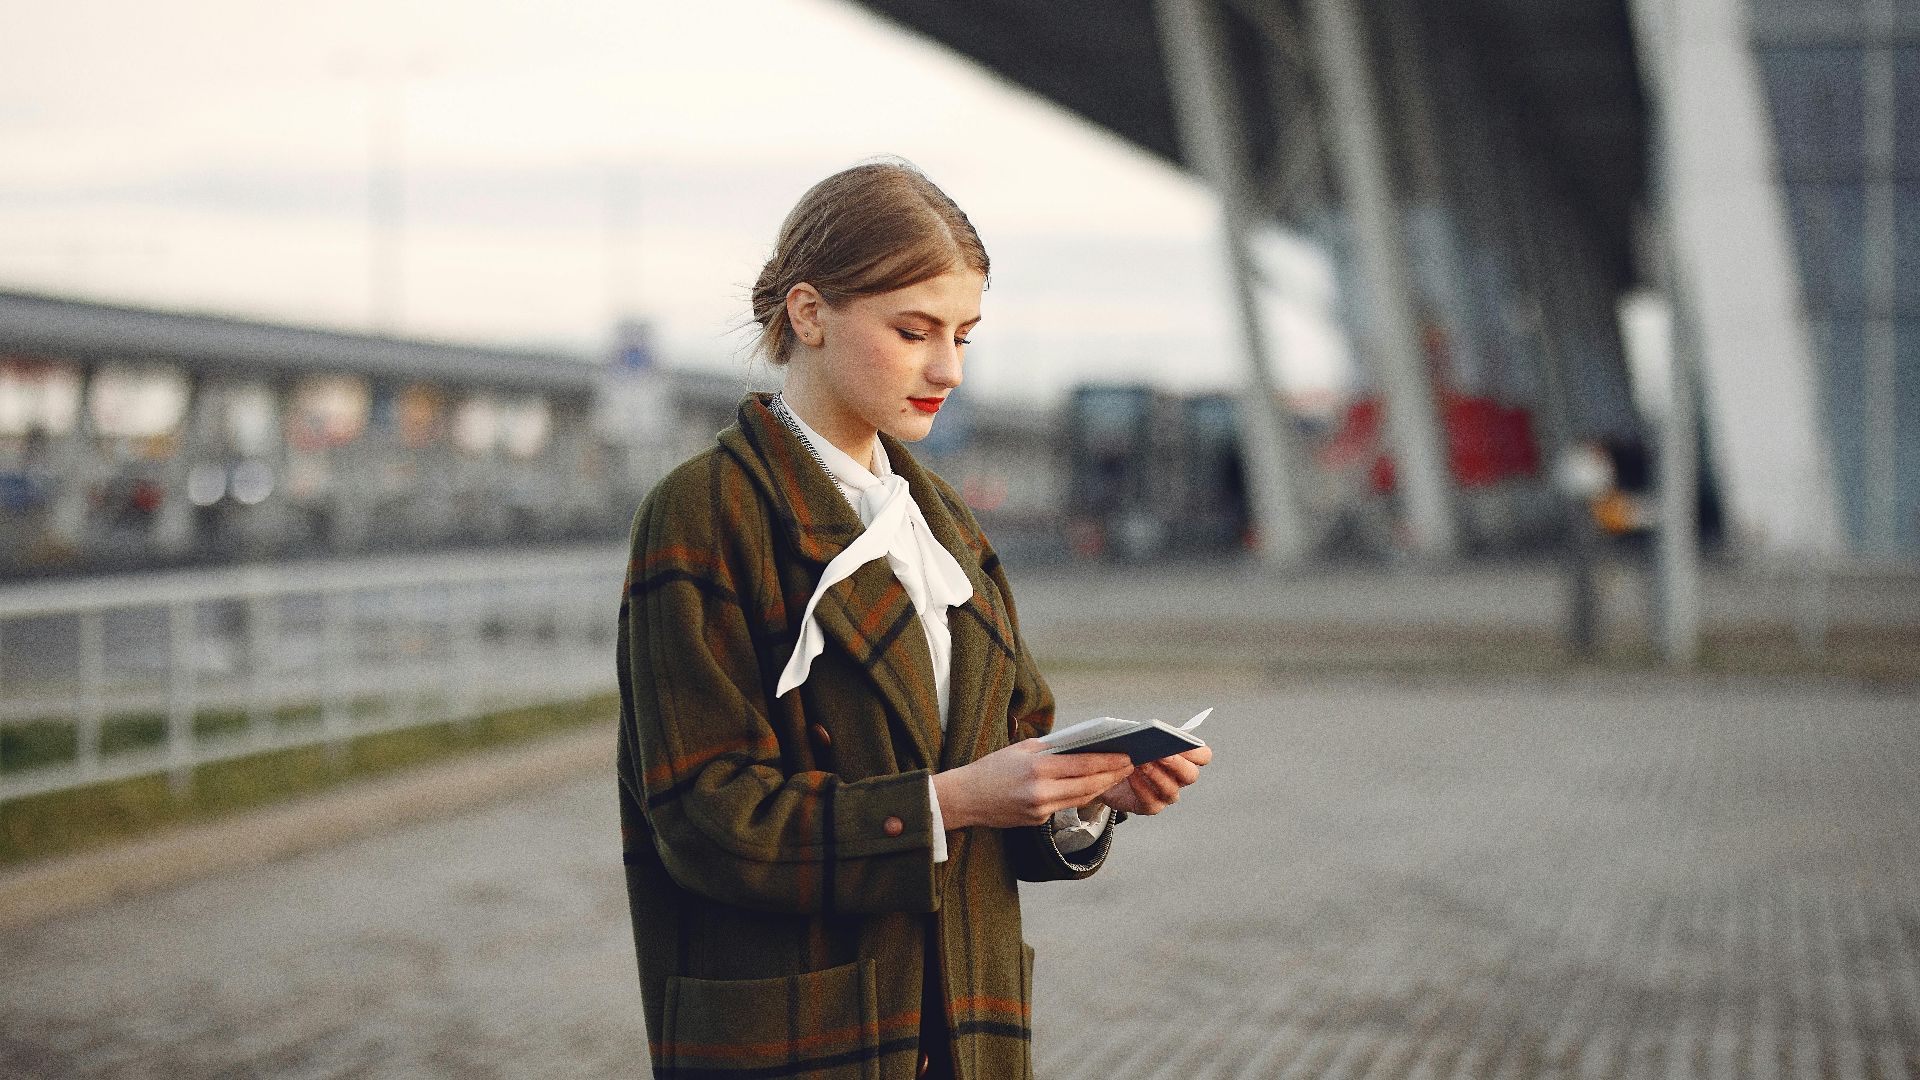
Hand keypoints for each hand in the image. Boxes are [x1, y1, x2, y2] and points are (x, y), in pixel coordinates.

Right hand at [933, 741, 1133, 829]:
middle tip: (1130, 766)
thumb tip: (1082, 746)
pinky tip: (1093, 787)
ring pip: (1081, 798)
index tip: (1126, 755)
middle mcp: (1040, 792)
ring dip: (1102, 787)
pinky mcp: (1037, 822)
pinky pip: (1066, 807)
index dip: (1108, 761)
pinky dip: (1082, 796)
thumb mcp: (1020, 750)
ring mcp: (1040, 810)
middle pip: (1088, 785)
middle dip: (1112, 776)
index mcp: (1037, 769)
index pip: (1082, 765)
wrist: (965, 798)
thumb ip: (1051, 749)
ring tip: (1116, 776)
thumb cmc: (991, 768)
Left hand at [1097, 745, 1210, 815]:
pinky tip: (1131, 774)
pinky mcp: (1151, 806)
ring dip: (1156, 775)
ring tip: (1141, 762)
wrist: (1112, 772)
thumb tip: (1153, 733)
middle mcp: (1180, 779)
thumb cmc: (1132, 750)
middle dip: (1177, 764)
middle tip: (1161, 753)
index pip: (1203, 756)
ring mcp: (1167, 795)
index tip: (1181, 742)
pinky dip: (1141, 787)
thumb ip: (1152, 735)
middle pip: (1191, 775)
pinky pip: (1151, 800)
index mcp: (1185, 758)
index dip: (1196, 751)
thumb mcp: (1142, 738)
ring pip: (1171, 790)